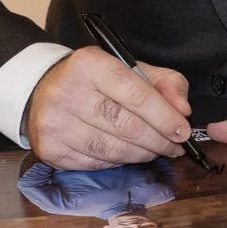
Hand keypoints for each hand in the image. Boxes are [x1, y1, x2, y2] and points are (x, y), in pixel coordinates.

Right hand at [22, 49, 192, 169]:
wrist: (43, 89)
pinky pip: (96, 163)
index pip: (136, 95)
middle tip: (175, 146)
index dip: (165, 117)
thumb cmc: (96, 79)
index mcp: (89, 64)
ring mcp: (55, 123)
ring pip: (113, 150)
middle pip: (126, 126)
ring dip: (142, 154)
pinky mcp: (50, 149)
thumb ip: (166, 83)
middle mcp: (67, 92)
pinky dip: (119, 162)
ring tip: (156, 151)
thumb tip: (183, 110)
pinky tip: (128, 155)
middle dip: (159, 140)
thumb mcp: (132, 68)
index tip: (183, 131)